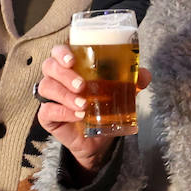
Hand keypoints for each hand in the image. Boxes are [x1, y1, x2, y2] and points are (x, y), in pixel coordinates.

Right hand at [35, 45, 149, 173]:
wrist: (99, 139)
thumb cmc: (105, 106)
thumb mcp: (121, 91)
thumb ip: (132, 80)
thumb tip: (144, 74)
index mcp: (72, 66)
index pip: (58, 51)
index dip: (61, 53)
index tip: (72, 60)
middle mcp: (58, 78)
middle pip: (49, 66)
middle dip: (64, 74)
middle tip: (82, 85)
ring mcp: (51, 97)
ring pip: (46, 87)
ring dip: (64, 94)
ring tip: (83, 104)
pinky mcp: (48, 117)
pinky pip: (46, 110)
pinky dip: (62, 112)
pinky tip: (77, 116)